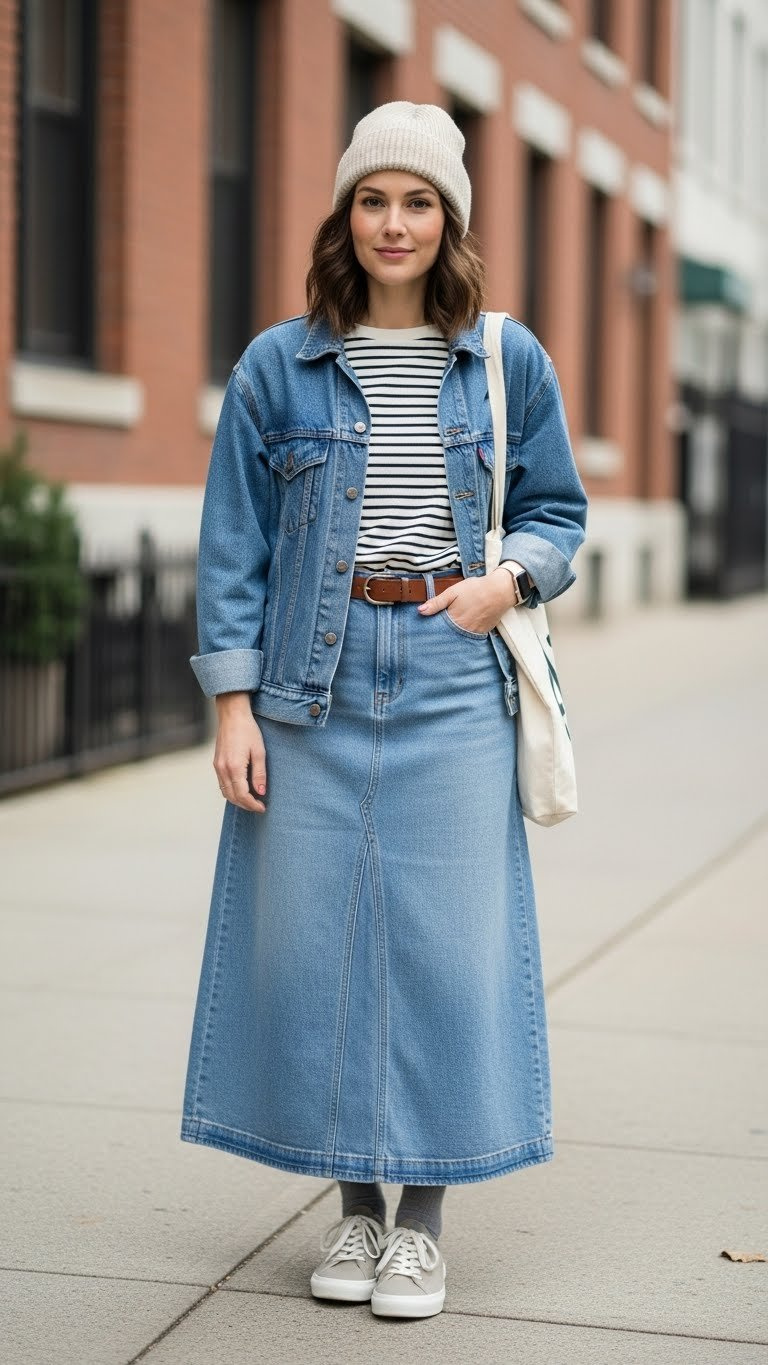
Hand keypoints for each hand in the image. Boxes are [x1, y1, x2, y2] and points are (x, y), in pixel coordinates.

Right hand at [213, 692, 266, 811]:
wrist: (232, 715)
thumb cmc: (248, 730)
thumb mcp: (259, 752)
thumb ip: (260, 774)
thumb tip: (261, 792)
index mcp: (234, 767)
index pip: (242, 795)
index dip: (253, 804)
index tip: (262, 807)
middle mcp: (223, 769)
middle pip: (232, 797)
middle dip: (245, 805)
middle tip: (258, 807)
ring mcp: (217, 767)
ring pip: (225, 792)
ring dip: (237, 800)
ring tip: (251, 800)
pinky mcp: (216, 763)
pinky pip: (221, 784)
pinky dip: (230, 791)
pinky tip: (241, 790)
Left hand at [417, 568, 521, 633]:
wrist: (501, 590)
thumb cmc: (476, 589)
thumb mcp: (453, 592)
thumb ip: (437, 602)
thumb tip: (420, 611)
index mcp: (454, 621)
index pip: (438, 630)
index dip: (432, 627)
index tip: (427, 627)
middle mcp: (464, 630)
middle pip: (448, 635)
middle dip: (442, 633)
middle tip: (438, 628)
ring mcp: (474, 633)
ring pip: (459, 637)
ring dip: (454, 634)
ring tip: (451, 626)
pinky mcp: (483, 632)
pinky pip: (470, 636)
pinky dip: (465, 632)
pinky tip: (464, 625)